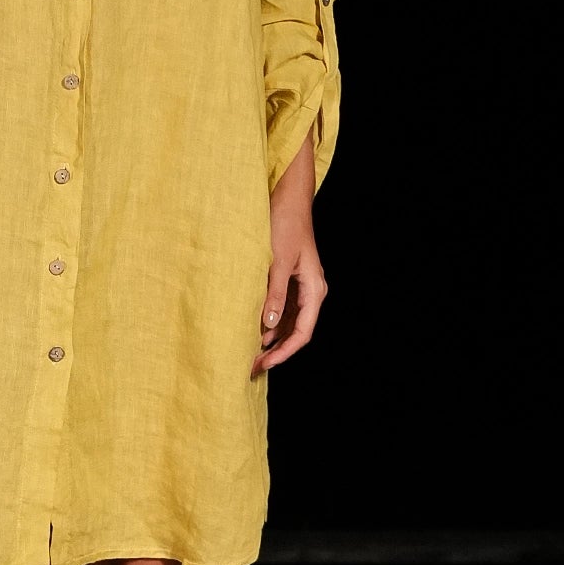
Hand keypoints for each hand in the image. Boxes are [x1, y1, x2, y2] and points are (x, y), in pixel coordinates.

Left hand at [250, 206, 326, 377]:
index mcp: (314, 290)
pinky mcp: (289, 280)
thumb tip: (270, 327)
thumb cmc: (285, 225)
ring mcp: (300, 287)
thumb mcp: (277, 261)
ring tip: (249, 352)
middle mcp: (311, 292)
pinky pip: (281, 309)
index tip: (264, 364)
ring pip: (288, 322)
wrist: (288, 198)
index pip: (302, 332)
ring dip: (271, 338)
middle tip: (251, 366)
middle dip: (276, 350)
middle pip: (296, 331)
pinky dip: (268, 322)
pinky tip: (252, 330)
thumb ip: (274, 294)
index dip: (284, 352)